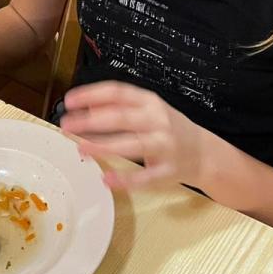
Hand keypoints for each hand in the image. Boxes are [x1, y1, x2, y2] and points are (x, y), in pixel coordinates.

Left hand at [59, 81, 215, 189]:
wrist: (205, 153)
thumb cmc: (169, 128)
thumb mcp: (149, 109)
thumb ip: (121, 107)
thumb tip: (86, 106)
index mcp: (150, 102)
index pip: (117, 93)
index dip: (91, 95)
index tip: (69, 101)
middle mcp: (158, 121)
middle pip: (121, 118)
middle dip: (91, 121)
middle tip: (67, 125)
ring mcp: (165, 146)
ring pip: (132, 145)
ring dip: (104, 147)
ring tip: (81, 148)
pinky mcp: (168, 171)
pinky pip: (146, 178)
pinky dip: (126, 180)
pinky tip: (106, 179)